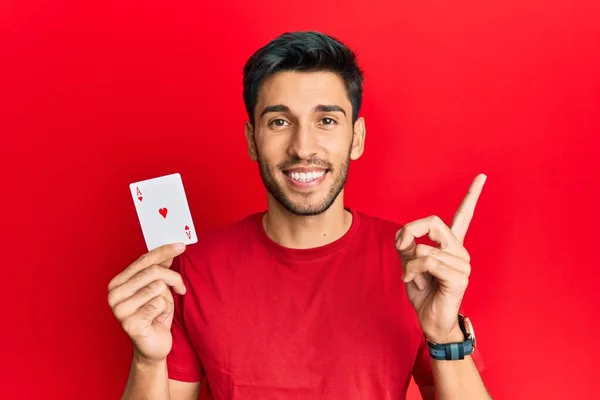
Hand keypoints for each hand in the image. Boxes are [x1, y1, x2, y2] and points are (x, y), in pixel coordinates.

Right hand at [108, 243, 186, 362]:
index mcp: (117, 283)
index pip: (143, 260)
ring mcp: (120, 310)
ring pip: (158, 287)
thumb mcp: (159, 288)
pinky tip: (157, 320)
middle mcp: (114, 295)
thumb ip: (161, 268)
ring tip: (160, 310)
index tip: (181, 245)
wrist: (154, 345)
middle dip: (173, 279)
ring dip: (167, 299)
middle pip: (153, 272)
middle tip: (181, 288)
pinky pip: (159, 304)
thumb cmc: (155, 315)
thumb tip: (171, 249)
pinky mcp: (130, 324)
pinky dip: (164, 310)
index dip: (163, 251)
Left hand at [395, 174, 486, 342]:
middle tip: (401, 247)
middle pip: (433, 221)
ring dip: (409, 263)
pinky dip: (412, 270)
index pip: (463, 215)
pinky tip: (412, 280)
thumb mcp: (409, 263)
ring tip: (411, 276)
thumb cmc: (424, 291)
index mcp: (450, 244)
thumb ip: (406, 245)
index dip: (472, 195)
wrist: (431, 320)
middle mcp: (459, 250)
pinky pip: (428, 262)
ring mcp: (462, 263)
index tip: (482, 176)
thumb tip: (404, 236)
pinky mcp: (459, 277)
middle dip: (410, 231)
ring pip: (424, 247)